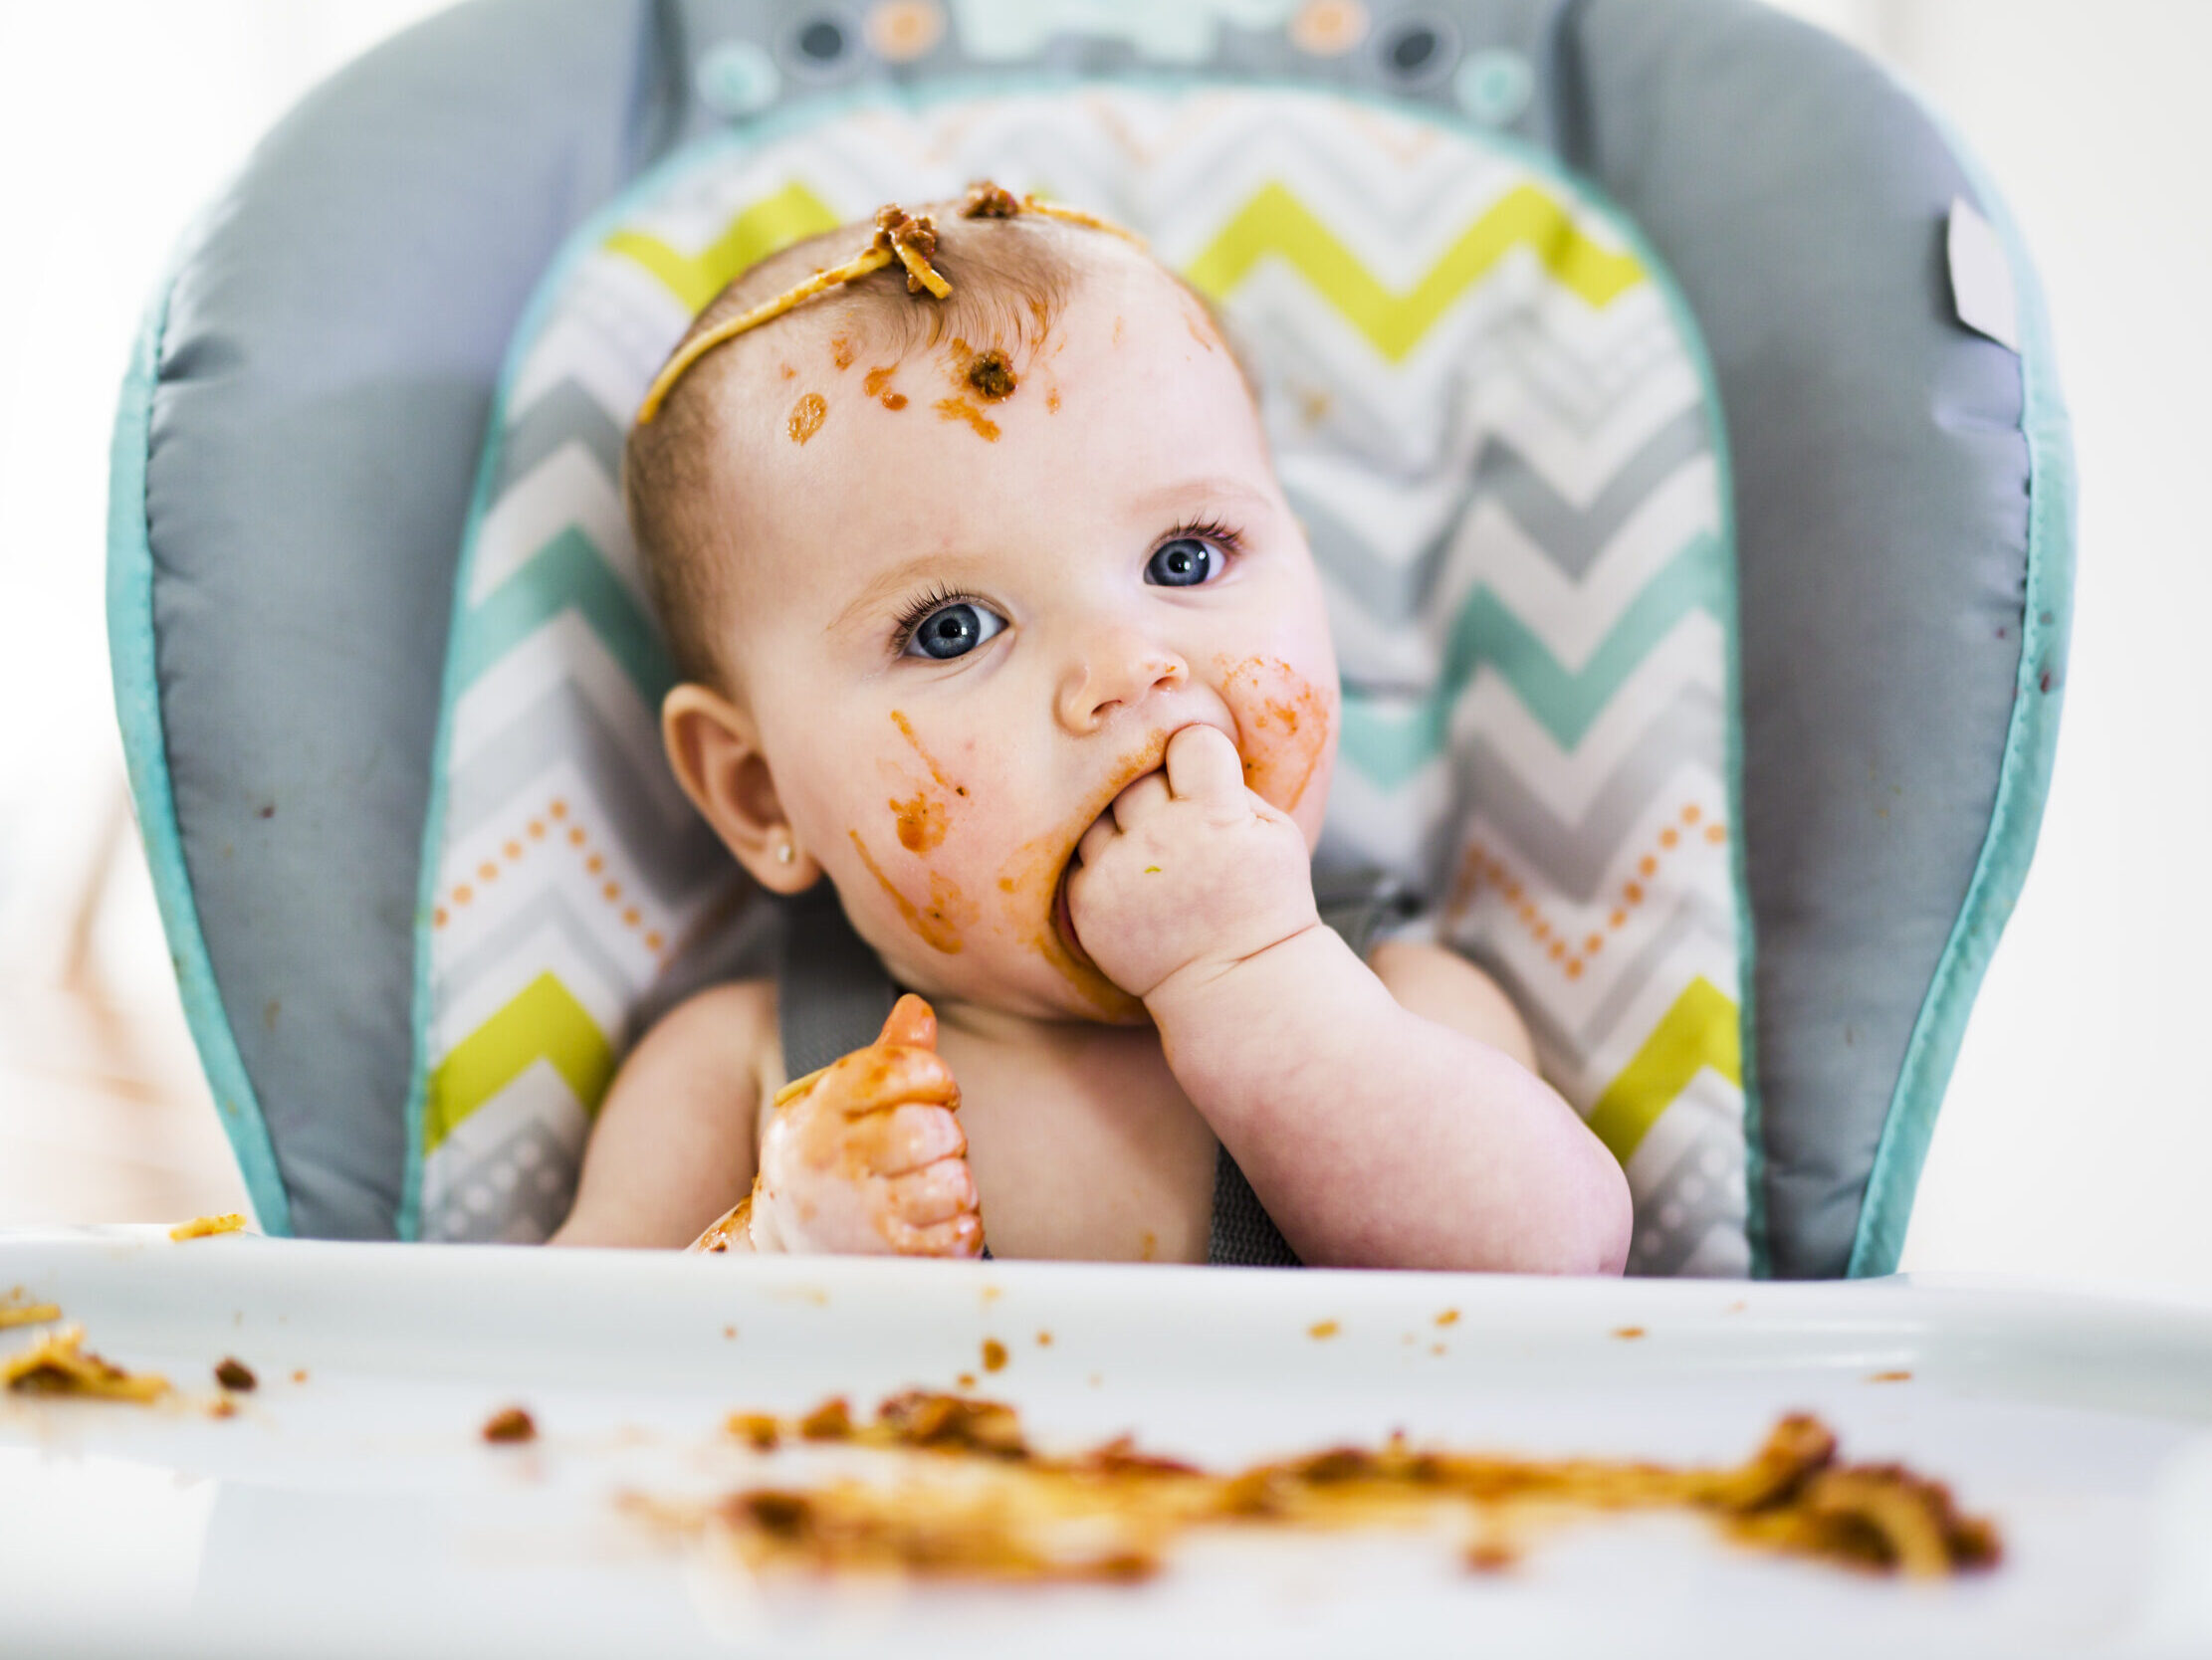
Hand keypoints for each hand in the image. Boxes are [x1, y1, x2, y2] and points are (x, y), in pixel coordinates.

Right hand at [738, 995, 983, 1256]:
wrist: (782, 1246)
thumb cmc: (830, 1159)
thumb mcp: (839, 1103)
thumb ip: (885, 1058)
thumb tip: (918, 1009)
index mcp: (819, 1111)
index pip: (899, 1068)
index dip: (936, 1075)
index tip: (937, 1091)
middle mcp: (832, 1163)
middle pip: (933, 1128)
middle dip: (948, 1133)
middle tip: (933, 1146)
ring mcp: (859, 1219)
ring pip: (956, 1183)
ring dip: (956, 1183)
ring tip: (928, 1187)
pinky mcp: (888, 1264)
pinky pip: (962, 1234)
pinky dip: (962, 1228)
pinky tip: (934, 1224)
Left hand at [1065, 725, 1318, 1002]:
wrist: (1236, 981)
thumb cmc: (1263, 898)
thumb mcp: (1276, 832)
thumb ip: (1232, 782)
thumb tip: (1186, 740)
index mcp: (1215, 815)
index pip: (1190, 740)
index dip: (1200, 755)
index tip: (1207, 779)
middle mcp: (1160, 839)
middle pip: (1139, 773)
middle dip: (1160, 790)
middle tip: (1180, 821)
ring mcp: (1118, 872)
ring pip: (1103, 809)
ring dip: (1125, 824)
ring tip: (1157, 853)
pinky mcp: (1087, 902)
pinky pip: (1083, 853)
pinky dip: (1105, 861)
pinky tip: (1136, 883)